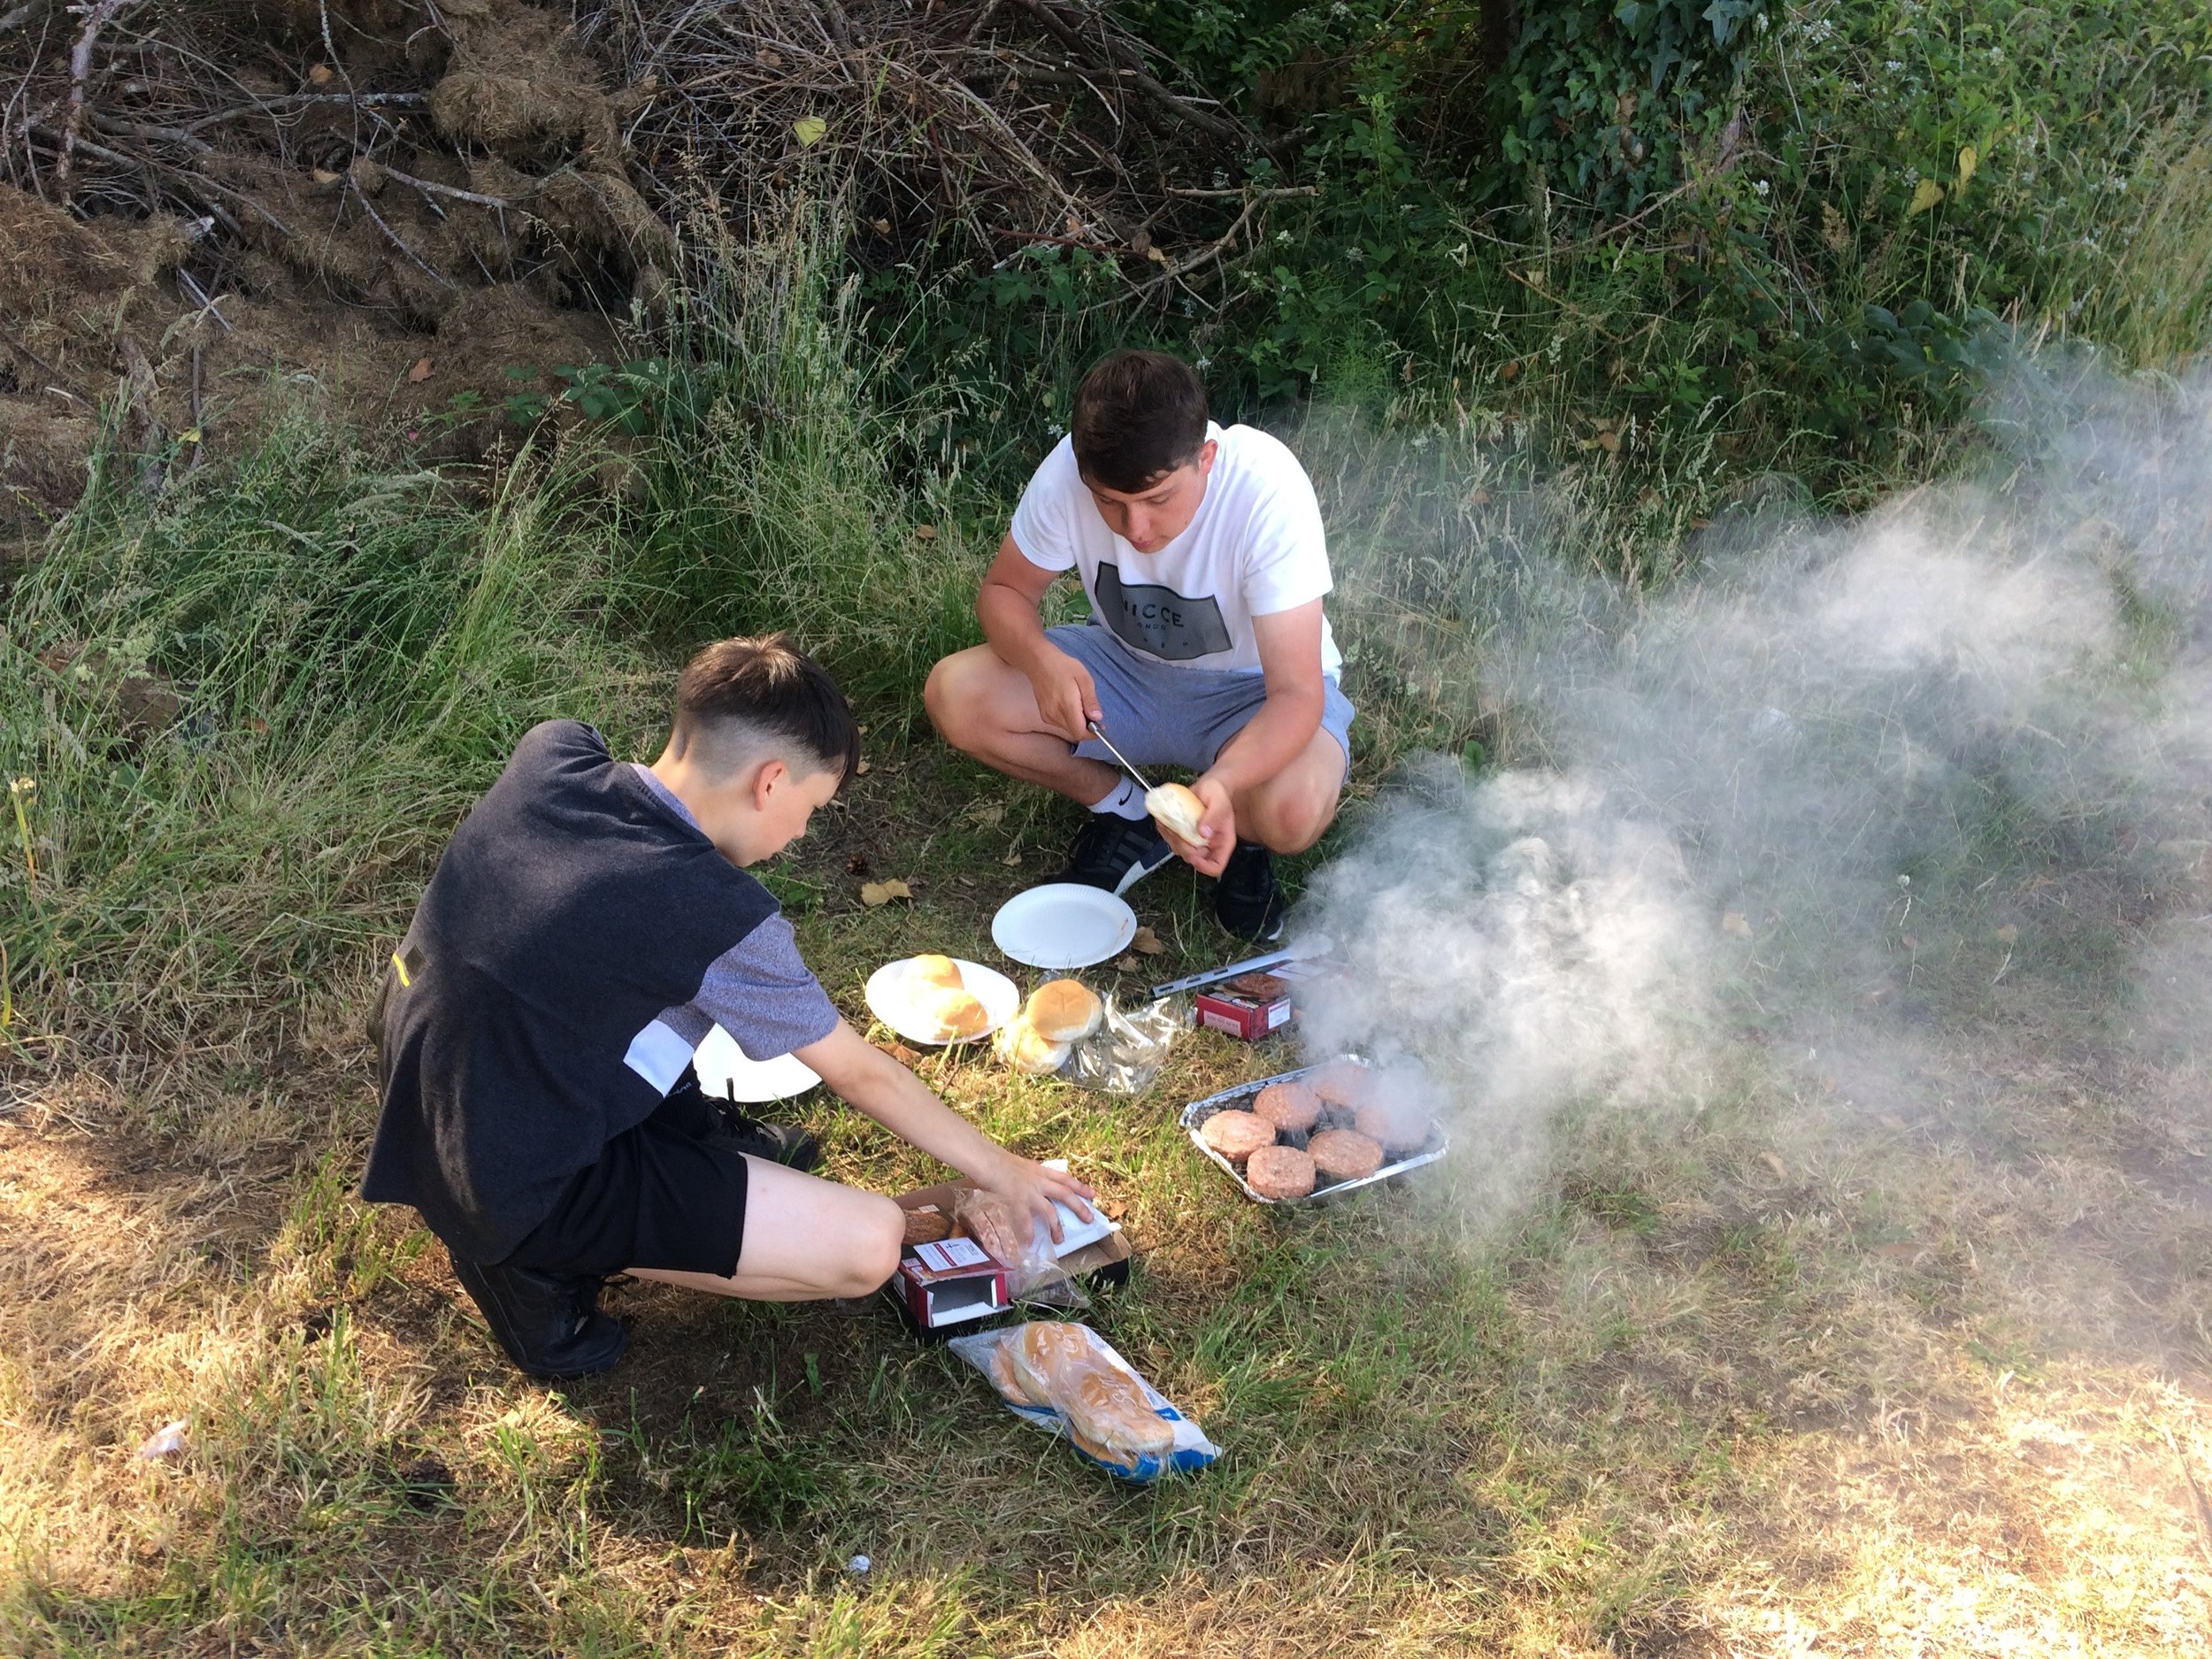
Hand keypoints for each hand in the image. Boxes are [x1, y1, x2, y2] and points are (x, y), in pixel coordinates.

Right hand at [979, 1153, 1094, 1245]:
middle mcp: (1039, 1181)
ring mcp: (1029, 1192)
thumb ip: (1029, 1176)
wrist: (986, 1160)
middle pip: (1065, 1194)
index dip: (1080, 1187)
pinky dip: (1028, 1233)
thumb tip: (1032, 1184)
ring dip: (1056, 1227)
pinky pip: (1026, 1221)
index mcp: (1040, 1171)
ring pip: (1049, 1211)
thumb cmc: (998, 1161)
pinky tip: (1029, 1243)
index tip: (1093, 1195)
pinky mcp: (1017, 1201)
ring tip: (1060, 1240)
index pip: (1065, 1178)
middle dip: (1079, 1207)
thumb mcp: (1020, 1166)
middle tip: (1089, 1219)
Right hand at [1023, 645, 1102, 744]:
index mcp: (1067, 705)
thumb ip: (1091, 700)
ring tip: (1079, 704)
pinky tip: (1069, 704)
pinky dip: (1069, 719)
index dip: (1092, 733)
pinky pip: (1060, 724)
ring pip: (1068, 729)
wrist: (1039, 662)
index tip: (1100, 726)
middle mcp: (1055, 714)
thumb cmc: (1063, 666)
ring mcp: (1047, 716)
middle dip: (1086, 727)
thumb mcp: (1084, 678)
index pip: (1080, 732)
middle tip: (1092, 712)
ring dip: (1078, 723)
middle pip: (1075, 732)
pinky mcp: (1044, 715)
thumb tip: (1097, 718)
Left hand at [1165, 774, 1235, 876]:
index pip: (1216, 866)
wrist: (1207, 787)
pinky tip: (1165, 821)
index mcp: (1223, 842)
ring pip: (1180, 851)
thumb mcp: (1219, 801)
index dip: (1204, 867)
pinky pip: (1171, 841)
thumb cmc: (1217, 793)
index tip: (1194, 856)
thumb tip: (1204, 833)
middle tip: (1178, 830)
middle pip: (1194, 860)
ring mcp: (1195, 842)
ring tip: (1171, 821)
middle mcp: (1209, 846)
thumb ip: (1213, 816)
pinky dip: (1165, 832)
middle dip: (1184, 847)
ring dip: (1172, 838)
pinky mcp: (1183, 836)